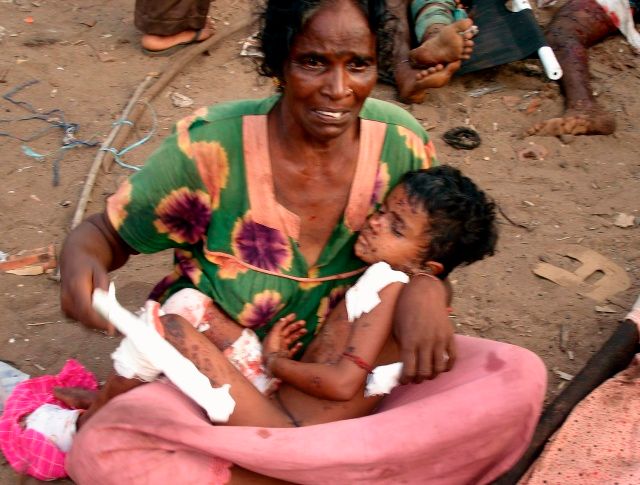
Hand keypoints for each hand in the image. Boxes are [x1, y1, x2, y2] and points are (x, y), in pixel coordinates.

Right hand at [60, 214, 129, 333]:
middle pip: (85, 320)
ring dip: (100, 326)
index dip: (99, 322)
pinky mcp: (67, 311)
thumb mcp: (100, 272)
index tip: (112, 329)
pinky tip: (107, 321)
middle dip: (103, 327)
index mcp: (75, 288)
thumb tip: (107, 305)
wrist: (74, 260)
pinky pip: (82, 320)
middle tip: (121, 332)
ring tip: (118, 328)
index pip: (86, 310)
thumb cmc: (89, 265)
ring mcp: (65, 306)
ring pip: (84, 322)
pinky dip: (94, 323)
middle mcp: (67, 300)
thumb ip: (103, 288)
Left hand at [263, 314, 306, 358]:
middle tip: (304, 322)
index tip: (295, 315)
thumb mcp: (274, 334)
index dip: (287, 320)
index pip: (281, 325)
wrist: (274, 364)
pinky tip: (300, 343)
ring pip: (291, 339)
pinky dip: (297, 346)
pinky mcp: (286, 356)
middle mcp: (277, 342)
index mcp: (273, 336)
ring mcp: (282, 349)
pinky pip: (293, 350)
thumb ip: (279, 325)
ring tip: (305, 330)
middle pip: (287, 332)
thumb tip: (283, 318)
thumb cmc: (272, 348)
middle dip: (295, 326)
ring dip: (298, 334)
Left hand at [393, 276, 455, 382]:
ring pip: (439, 368)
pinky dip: (448, 366)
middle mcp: (425, 343)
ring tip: (427, 373)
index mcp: (409, 341)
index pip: (409, 370)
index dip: (406, 380)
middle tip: (415, 379)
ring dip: (433, 375)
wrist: (424, 291)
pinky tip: (442, 367)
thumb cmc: (405, 308)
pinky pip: (453, 358)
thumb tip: (404, 363)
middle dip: (419, 379)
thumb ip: (402, 345)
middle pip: (424, 372)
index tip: (404, 381)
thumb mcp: (397, 327)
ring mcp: (439, 340)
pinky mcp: (450, 336)